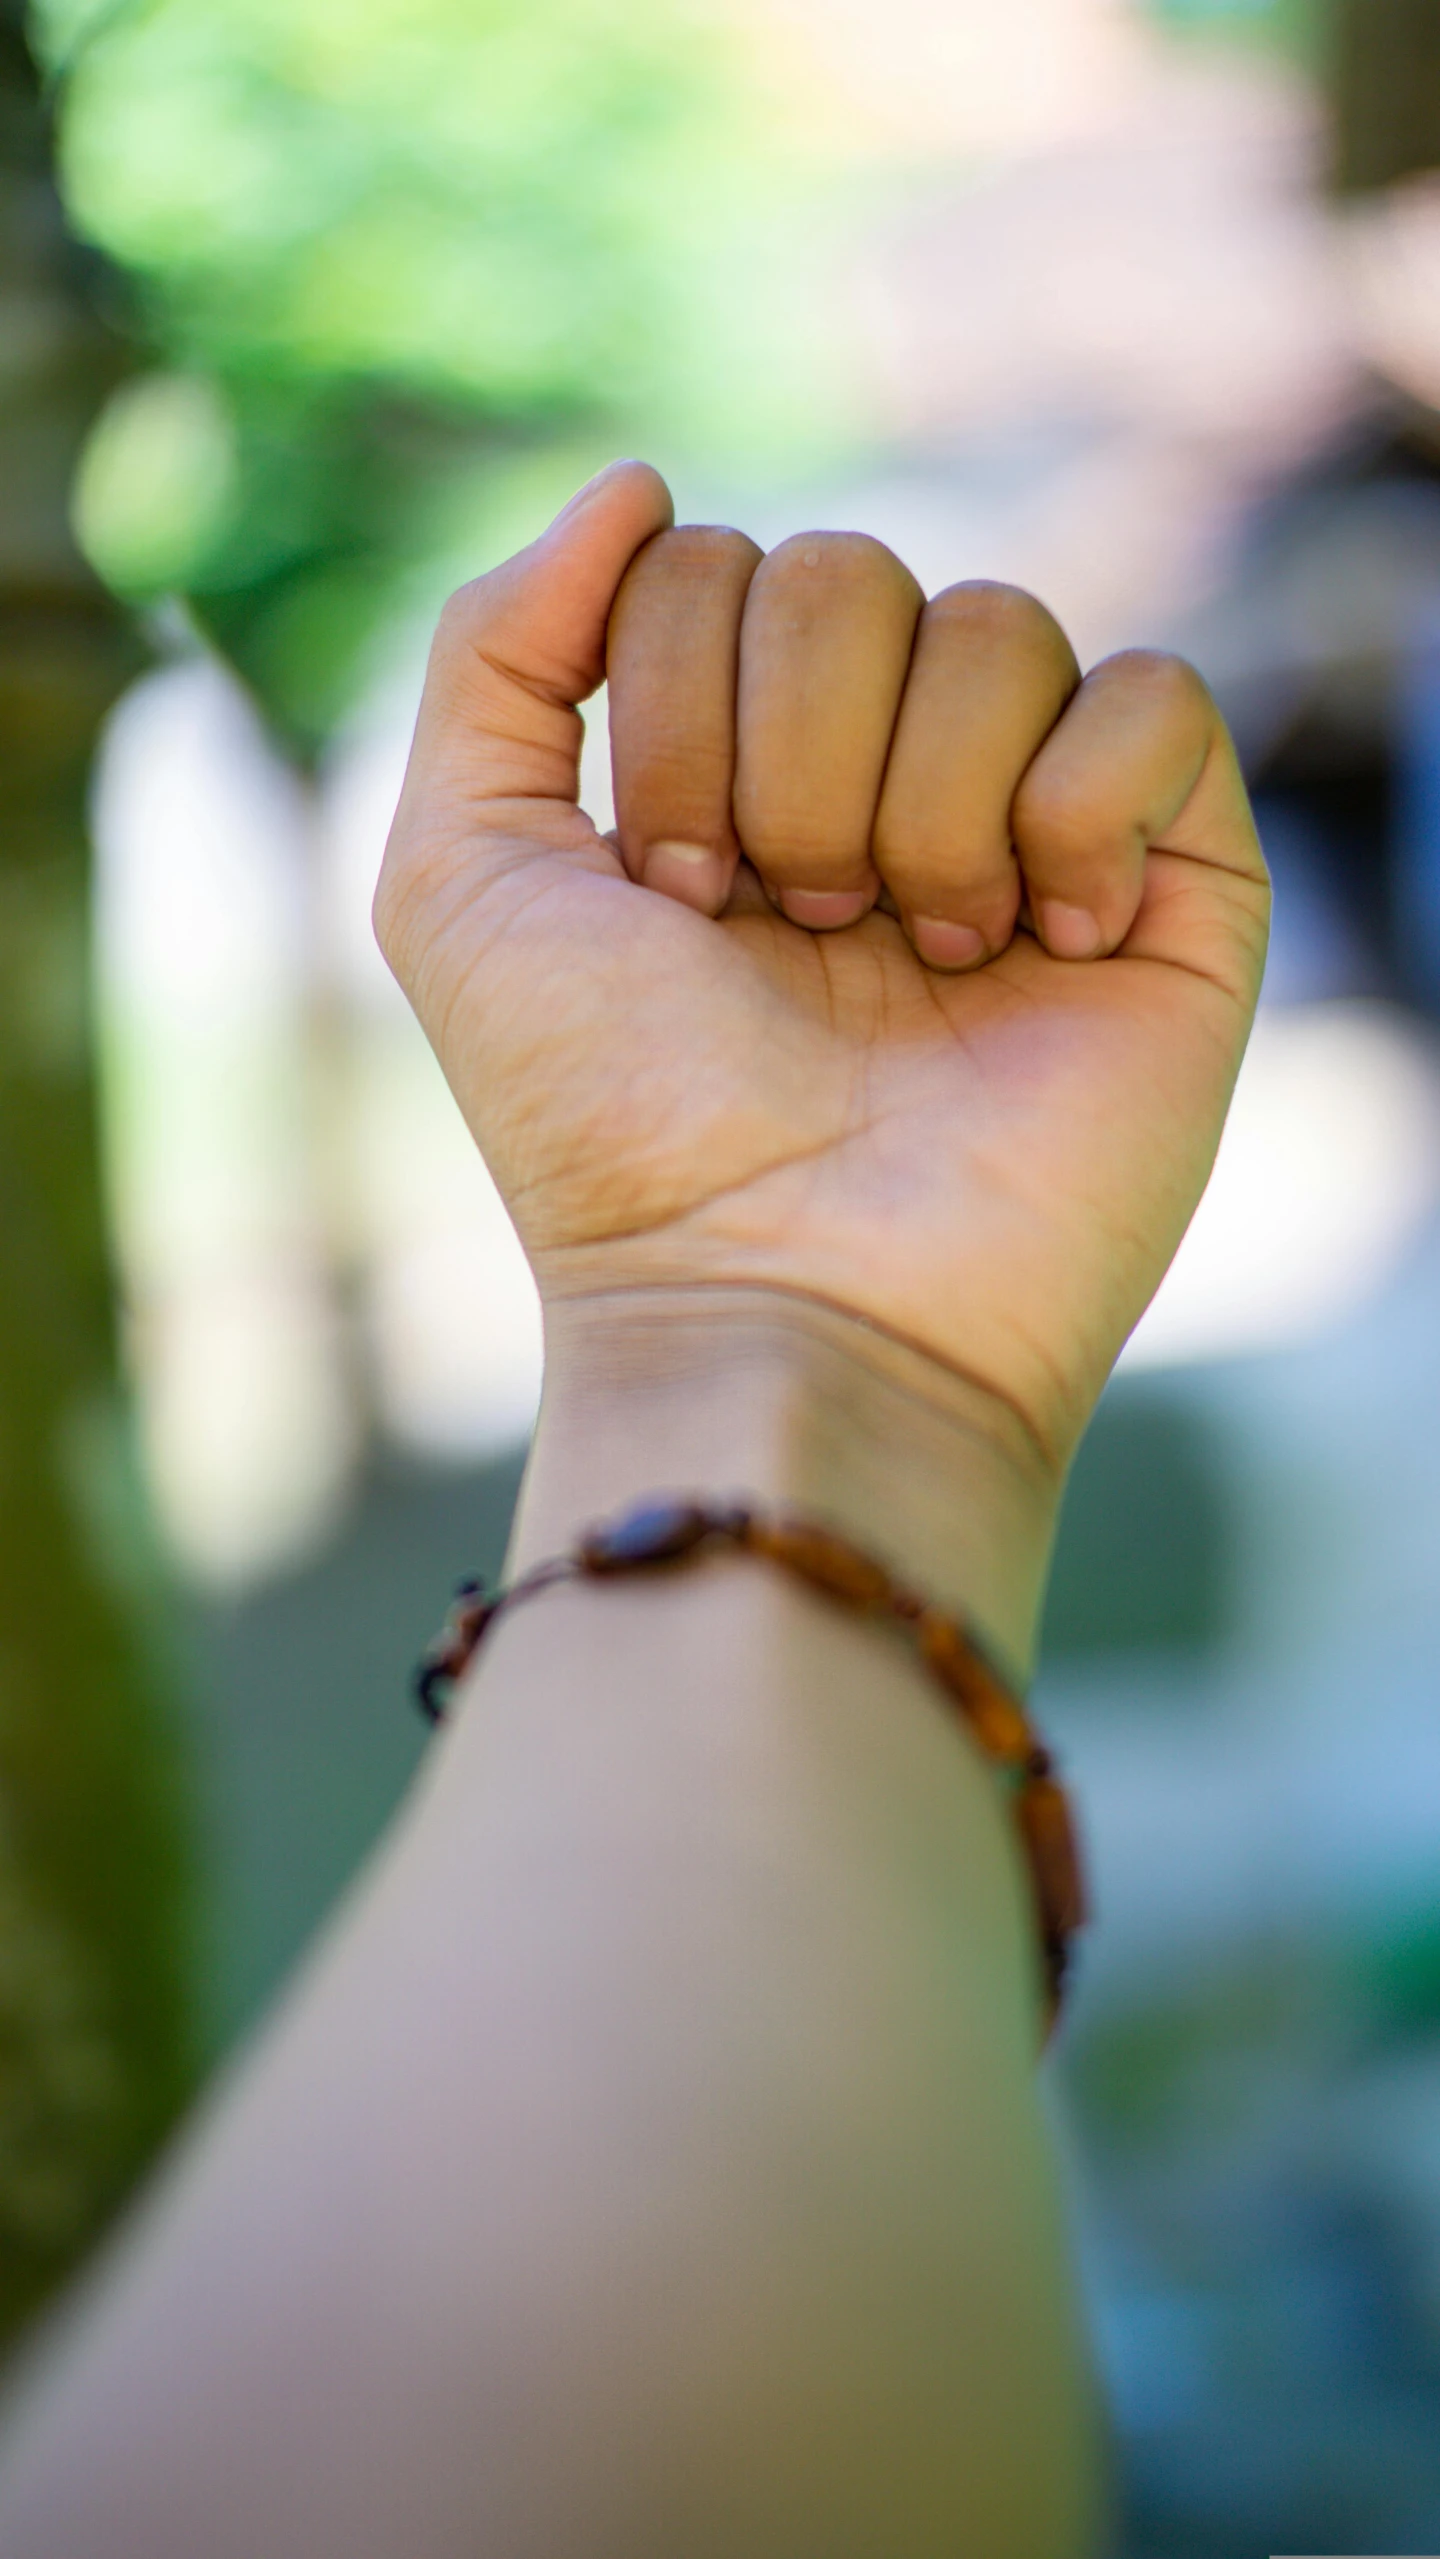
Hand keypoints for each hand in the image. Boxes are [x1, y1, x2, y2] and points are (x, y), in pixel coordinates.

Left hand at [376, 461, 1267, 1472]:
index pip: (714, 567)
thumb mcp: (460, 879)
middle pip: (851, 572)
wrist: (785, 1306)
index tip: (671, 900)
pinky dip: (1081, 806)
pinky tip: (1047, 940)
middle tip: (787, 930)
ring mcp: (1027, 826)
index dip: (673, 711)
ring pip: (999, 623)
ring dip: (919, 805)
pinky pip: (1158, 700)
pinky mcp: (1172, 887)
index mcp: (726, 766)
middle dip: (785, 761)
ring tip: (914, 962)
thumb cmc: (614, 1126)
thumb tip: (639, 480)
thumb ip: (496, 654)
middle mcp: (877, 778)